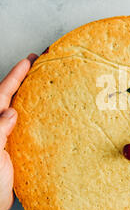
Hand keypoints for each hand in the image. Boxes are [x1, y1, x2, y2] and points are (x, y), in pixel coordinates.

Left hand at [0, 55, 37, 209]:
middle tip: (39, 63)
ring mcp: (8, 136)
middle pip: (11, 96)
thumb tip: (11, 112)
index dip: (15, 76)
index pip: (3, 95)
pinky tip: (45, 111)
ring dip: (30, 93)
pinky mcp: (16, 147)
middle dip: (23, 78)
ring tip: (44, 80)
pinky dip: (36, 113)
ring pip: (20, 108)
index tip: (28, 61)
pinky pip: (28, 124)